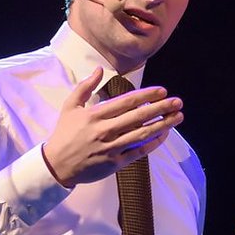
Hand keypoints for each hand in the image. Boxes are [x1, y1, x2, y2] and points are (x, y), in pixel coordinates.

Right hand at [42, 67, 183, 186]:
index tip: (162, 90)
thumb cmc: (64, 134)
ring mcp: (111, 148)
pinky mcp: (115, 163)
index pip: (127, 102)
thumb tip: (100, 70)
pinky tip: (164, 135)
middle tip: (178, 101)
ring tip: (178, 117)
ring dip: (163, 125)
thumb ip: (85, 87)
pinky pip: (138, 152)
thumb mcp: (70, 106)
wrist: (57, 165)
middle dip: (161, 107)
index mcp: (95, 115)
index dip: (147, 95)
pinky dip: (153, 144)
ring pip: (142, 134)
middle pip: (139, 116)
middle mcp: (105, 130)